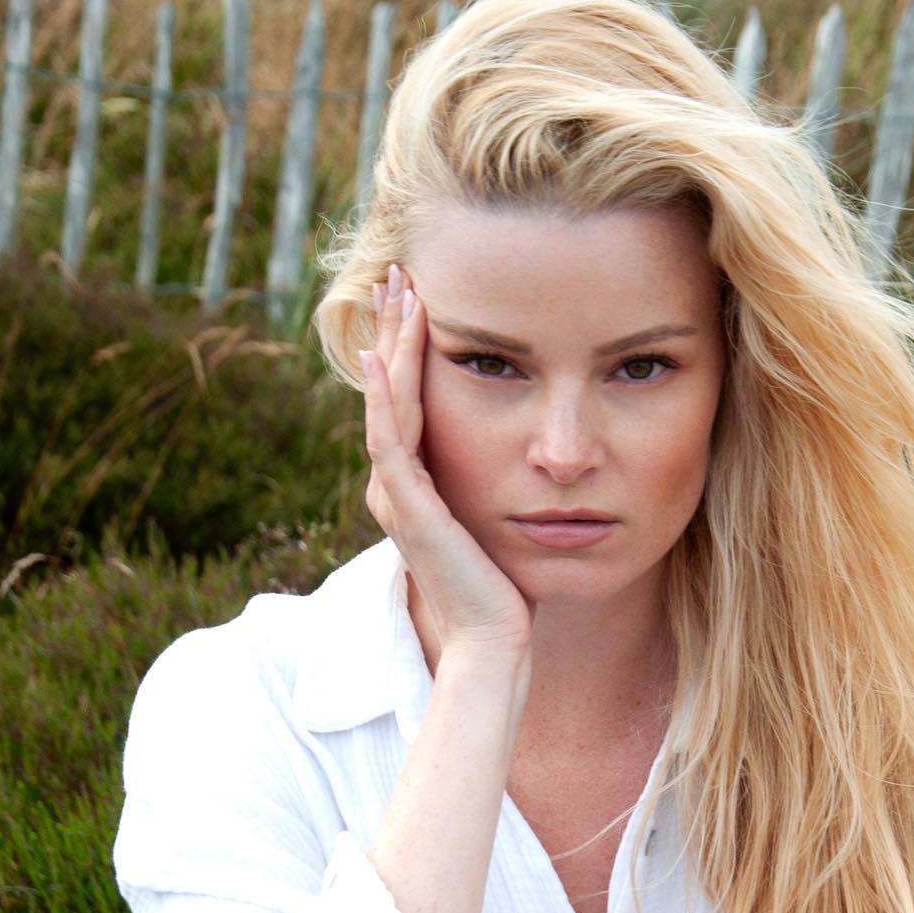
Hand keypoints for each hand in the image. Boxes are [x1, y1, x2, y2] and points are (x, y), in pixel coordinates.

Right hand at [360, 262, 533, 670]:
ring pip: (386, 404)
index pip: (407, 402)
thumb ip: (495, 489)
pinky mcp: (408, 509)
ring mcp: (397, 496)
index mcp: (414, 487)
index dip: (409, 350)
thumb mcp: (500, 523)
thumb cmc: (506, 591)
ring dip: (391, 345)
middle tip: (396, 272)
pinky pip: (390, 440)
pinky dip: (387, 396)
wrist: (493, 640)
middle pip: (388, 391)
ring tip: (395, 292)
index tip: (420, 299)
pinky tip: (385, 356)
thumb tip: (528, 458)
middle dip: (393, 330)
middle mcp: (396, 486)